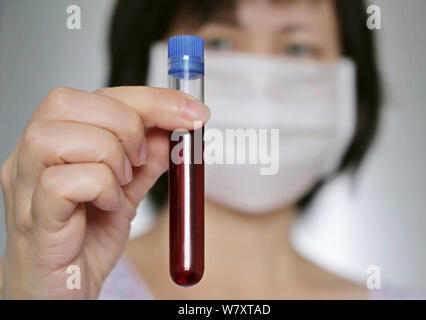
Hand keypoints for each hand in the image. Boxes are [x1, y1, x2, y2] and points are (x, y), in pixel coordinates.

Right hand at [0, 86, 209, 298]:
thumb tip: (175, 131)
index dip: (151, 98)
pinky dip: (101, 189)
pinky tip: (109, 206)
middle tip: (140, 160)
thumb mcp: (126, 191)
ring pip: (58, 136)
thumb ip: (148, 160)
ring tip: (120, 187)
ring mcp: (25, 186)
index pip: (98, 94)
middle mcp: (31, 156)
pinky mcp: (33, 219)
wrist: (62, 293)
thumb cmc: (85, 240)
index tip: (192, 112)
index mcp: (56, 141)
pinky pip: (62, 183)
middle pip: (67, 101)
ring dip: (109, 158)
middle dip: (125, 124)